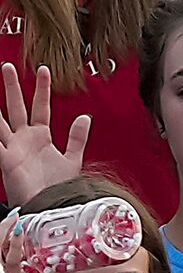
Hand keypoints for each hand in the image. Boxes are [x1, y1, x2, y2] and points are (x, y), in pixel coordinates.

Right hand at [0, 65, 85, 206]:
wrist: (51, 207)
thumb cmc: (58, 188)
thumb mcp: (72, 160)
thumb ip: (77, 138)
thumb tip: (84, 116)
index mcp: (40, 137)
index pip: (40, 107)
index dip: (41, 89)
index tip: (42, 70)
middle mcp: (24, 139)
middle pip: (16, 107)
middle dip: (13, 86)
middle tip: (6, 66)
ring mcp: (13, 148)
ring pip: (0, 120)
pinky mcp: (6, 160)